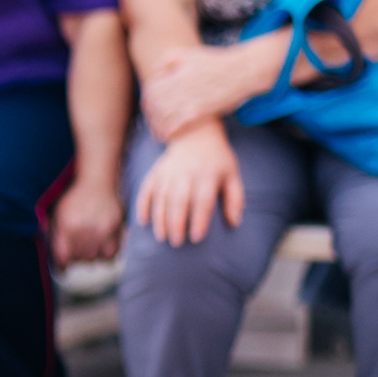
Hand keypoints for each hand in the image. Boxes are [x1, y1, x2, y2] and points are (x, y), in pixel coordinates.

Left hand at [50, 172, 123, 263]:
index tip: (63, 265)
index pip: (63, 256)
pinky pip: (112, 252)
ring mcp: (102, 228)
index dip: (62, 264)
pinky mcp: (116, 226)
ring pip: (96, 258)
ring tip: (88, 250)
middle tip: (76, 254)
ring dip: (91, 258)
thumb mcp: (59, 214)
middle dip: (77, 259)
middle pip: (80, 258)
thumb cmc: (75, 199)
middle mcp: (85, 228)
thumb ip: (56, 235)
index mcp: (67, 224)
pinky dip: (106, 255)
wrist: (97, 181)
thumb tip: (57, 260)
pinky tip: (102, 250)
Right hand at [135, 125, 245, 246]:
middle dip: (176, 224)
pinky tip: (143, 222)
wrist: (195, 134)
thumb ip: (235, 199)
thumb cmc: (217, 160)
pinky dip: (143, 206)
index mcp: (207, 175)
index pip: (202, 201)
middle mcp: (186, 174)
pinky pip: (146, 190)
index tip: (196, 237)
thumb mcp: (232, 175)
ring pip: (161, 199)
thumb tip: (235, 223)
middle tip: (176, 242)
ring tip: (162, 237)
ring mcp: (168, 173)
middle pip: (178, 202)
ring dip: (160, 219)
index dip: (199, 221)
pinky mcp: (156, 173)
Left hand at [141, 42, 261, 140]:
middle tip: (153, 126)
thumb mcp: (190, 54)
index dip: (147, 102)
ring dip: (158, 127)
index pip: (151, 90)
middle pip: (154, 105)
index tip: (149, 110)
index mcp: (175, 74)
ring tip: (159, 135)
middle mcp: (179, 86)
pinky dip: (169, 131)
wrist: (242, 71)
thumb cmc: (217, 63)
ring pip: (163, 116)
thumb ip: (168, 60)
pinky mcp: (199, 110)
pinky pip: (177, 123)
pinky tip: (168, 136)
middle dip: (151, 117)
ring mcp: (188, 98)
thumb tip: (155, 72)